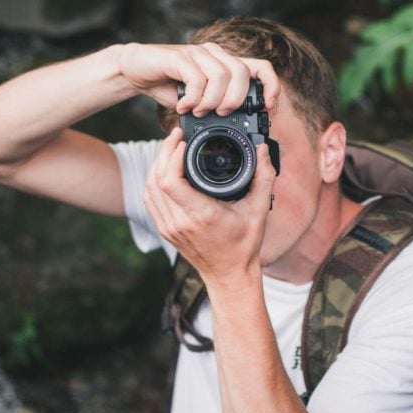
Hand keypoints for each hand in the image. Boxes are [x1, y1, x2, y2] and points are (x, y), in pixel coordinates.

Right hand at [118, 42, 279, 116]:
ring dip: (212, 101)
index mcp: (226, 63)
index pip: (261, 67)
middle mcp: (215, 54)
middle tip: (220, 114)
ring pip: (222, 76)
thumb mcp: (199, 100)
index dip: (270, 86)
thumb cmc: (170, 86)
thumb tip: (236, 128)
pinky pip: (197, 78)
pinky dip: (193, 98)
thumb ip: (217, 108)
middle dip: (235, 100)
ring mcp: (198, 53)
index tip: (266, 108)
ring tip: (199, 111)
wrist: (136, 71)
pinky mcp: (179, 57)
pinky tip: (184, 106)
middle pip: (242, 73)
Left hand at [143, 127, 276, 284]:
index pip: (170, 180)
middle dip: (163, 152)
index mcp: (201, 215)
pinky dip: (154, 181)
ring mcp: (169, 227)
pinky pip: (150, 200)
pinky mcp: (164, 230)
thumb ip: (264, 177)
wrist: (229, 275)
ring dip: (156, 165)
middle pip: (156, 179)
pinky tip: (165, 170)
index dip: (171, 155)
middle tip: (176, 136)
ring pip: (149, 188)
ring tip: (170, 149)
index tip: (184, 141)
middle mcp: (180, 222)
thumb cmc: (244, 245)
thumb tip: (263, 150)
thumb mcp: (259, 210)